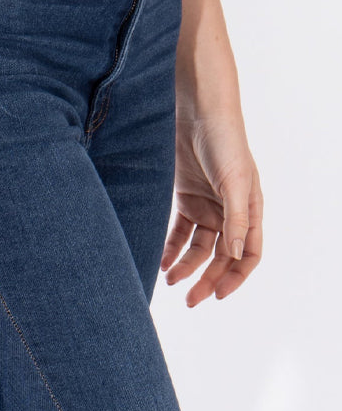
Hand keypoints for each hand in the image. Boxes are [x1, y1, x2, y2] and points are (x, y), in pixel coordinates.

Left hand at [160, 106, 262, 306]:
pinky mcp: (185, 199)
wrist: (196, 111)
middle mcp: (230, 212)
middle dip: (207, 279)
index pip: (249, 254)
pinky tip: (161, 262)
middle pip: (221, 257)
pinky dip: (170, 249)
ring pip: (198, 248)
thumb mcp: (234, 180)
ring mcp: (207, 206)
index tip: (217, 295)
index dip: (235, 277)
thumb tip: (237, 255)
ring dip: (186, 267)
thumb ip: (236, 218)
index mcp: (250, 209)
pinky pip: (179, 233)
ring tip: (170, 281)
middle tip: (189, 300)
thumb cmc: (223, 140)